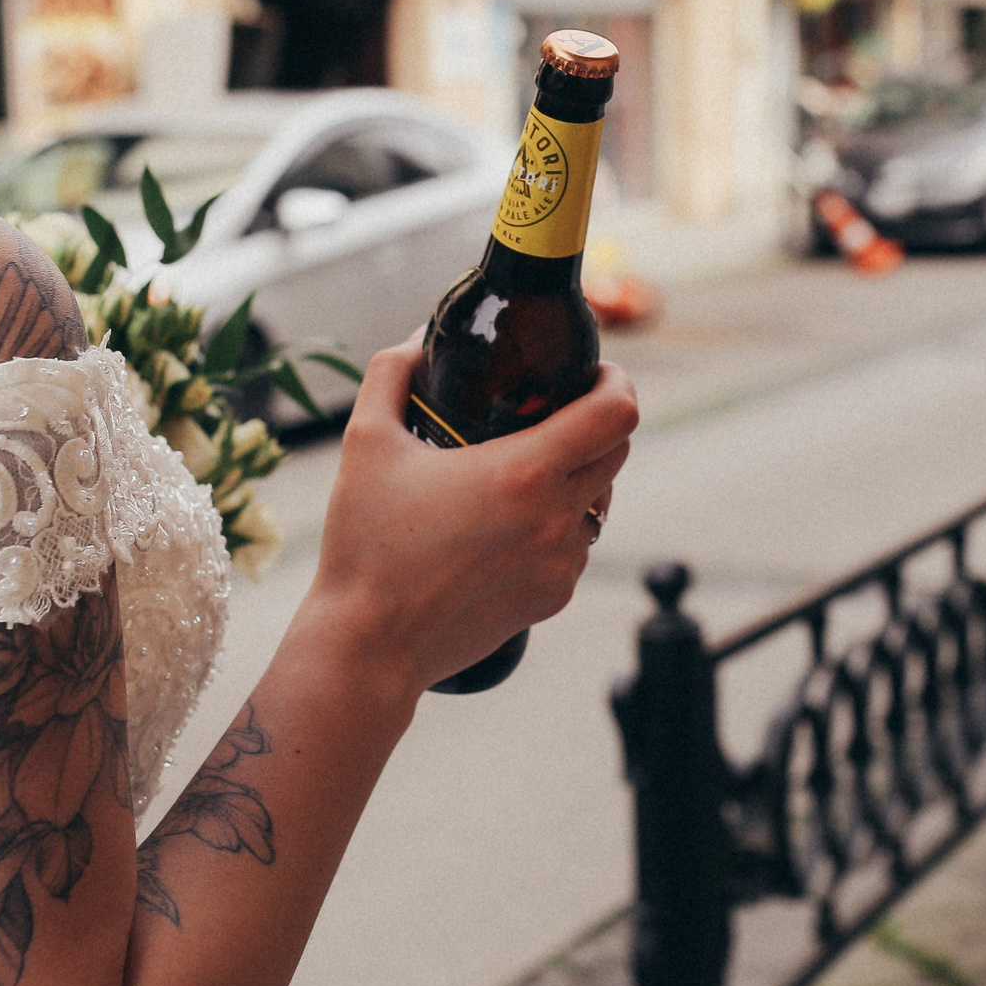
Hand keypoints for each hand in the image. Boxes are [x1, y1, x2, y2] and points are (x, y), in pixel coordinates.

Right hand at [306, 335, 637, 699]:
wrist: (369, 644)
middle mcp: (556, 518)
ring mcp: (562, 564)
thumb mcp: (366, 442)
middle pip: (619, 451)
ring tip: (529, 469)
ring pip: (602, 501)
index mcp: (524, 473)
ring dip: (580, 476)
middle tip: (557, 411)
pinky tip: (512, 524)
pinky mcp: (553, 598)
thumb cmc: (366, 544)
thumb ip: (392, 374)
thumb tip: (416, 341)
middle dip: (598, 422)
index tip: (593, 373)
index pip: (617, 414)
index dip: (617, 382)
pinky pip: (578, 546)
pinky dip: (559, 526)